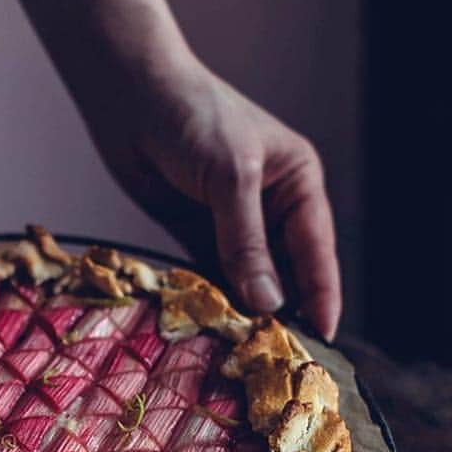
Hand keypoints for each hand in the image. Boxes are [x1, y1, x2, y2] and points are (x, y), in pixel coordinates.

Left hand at [86, 53, 341, 339]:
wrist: (129, 94)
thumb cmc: (191, 117)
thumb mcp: (229, 177)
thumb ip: (246, 242)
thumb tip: (268, 302)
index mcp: (297, 182)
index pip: (317, 250)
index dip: (321, 296)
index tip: (322, 341)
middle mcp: (270, 204)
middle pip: (284, 270)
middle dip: (280, 309)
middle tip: (275, 357)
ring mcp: (231, 219)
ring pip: (246, 277)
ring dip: (242, 308)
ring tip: (242, 351)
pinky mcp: (193, 229)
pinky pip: (209, 272)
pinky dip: (210, 296)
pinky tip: (209, 326)